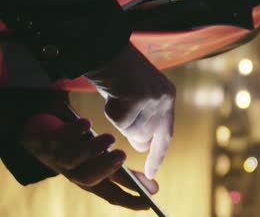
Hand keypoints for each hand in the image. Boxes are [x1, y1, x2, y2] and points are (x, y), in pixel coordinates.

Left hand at [21, 114, 158, 209]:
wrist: (42, 136)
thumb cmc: (79, 148)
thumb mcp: (100, 161)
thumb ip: (120, 170)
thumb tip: (152, 183)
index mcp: (90, 180)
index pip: (112, 195)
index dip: (129, 200)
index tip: (149, 201)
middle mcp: (75, 172)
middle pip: (89, 179)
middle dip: (107, 169)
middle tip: (124, 156)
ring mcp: (62, 157)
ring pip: (74, 158)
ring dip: (92, 149)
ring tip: (110, 138)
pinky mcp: (52, 140)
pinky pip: (62, 135)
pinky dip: (75, 130)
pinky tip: (87, 123)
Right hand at [84, 43, 175, 178]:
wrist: (106, 45)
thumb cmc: (116, 70)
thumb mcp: (135, 95)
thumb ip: (143, 119)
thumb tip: (142, 145)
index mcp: (167, 96)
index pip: (166, 135)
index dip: (158, 154)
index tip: (153, 173)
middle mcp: (165, 99)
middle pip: (145, 137)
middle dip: (130, 131)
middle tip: (120, 108)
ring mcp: (153, 99)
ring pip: (131, 132)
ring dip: (119, 119)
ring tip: (117, 95)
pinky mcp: (139, 99)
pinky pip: (119, 122)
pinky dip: (110, 111)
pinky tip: (113, 93)